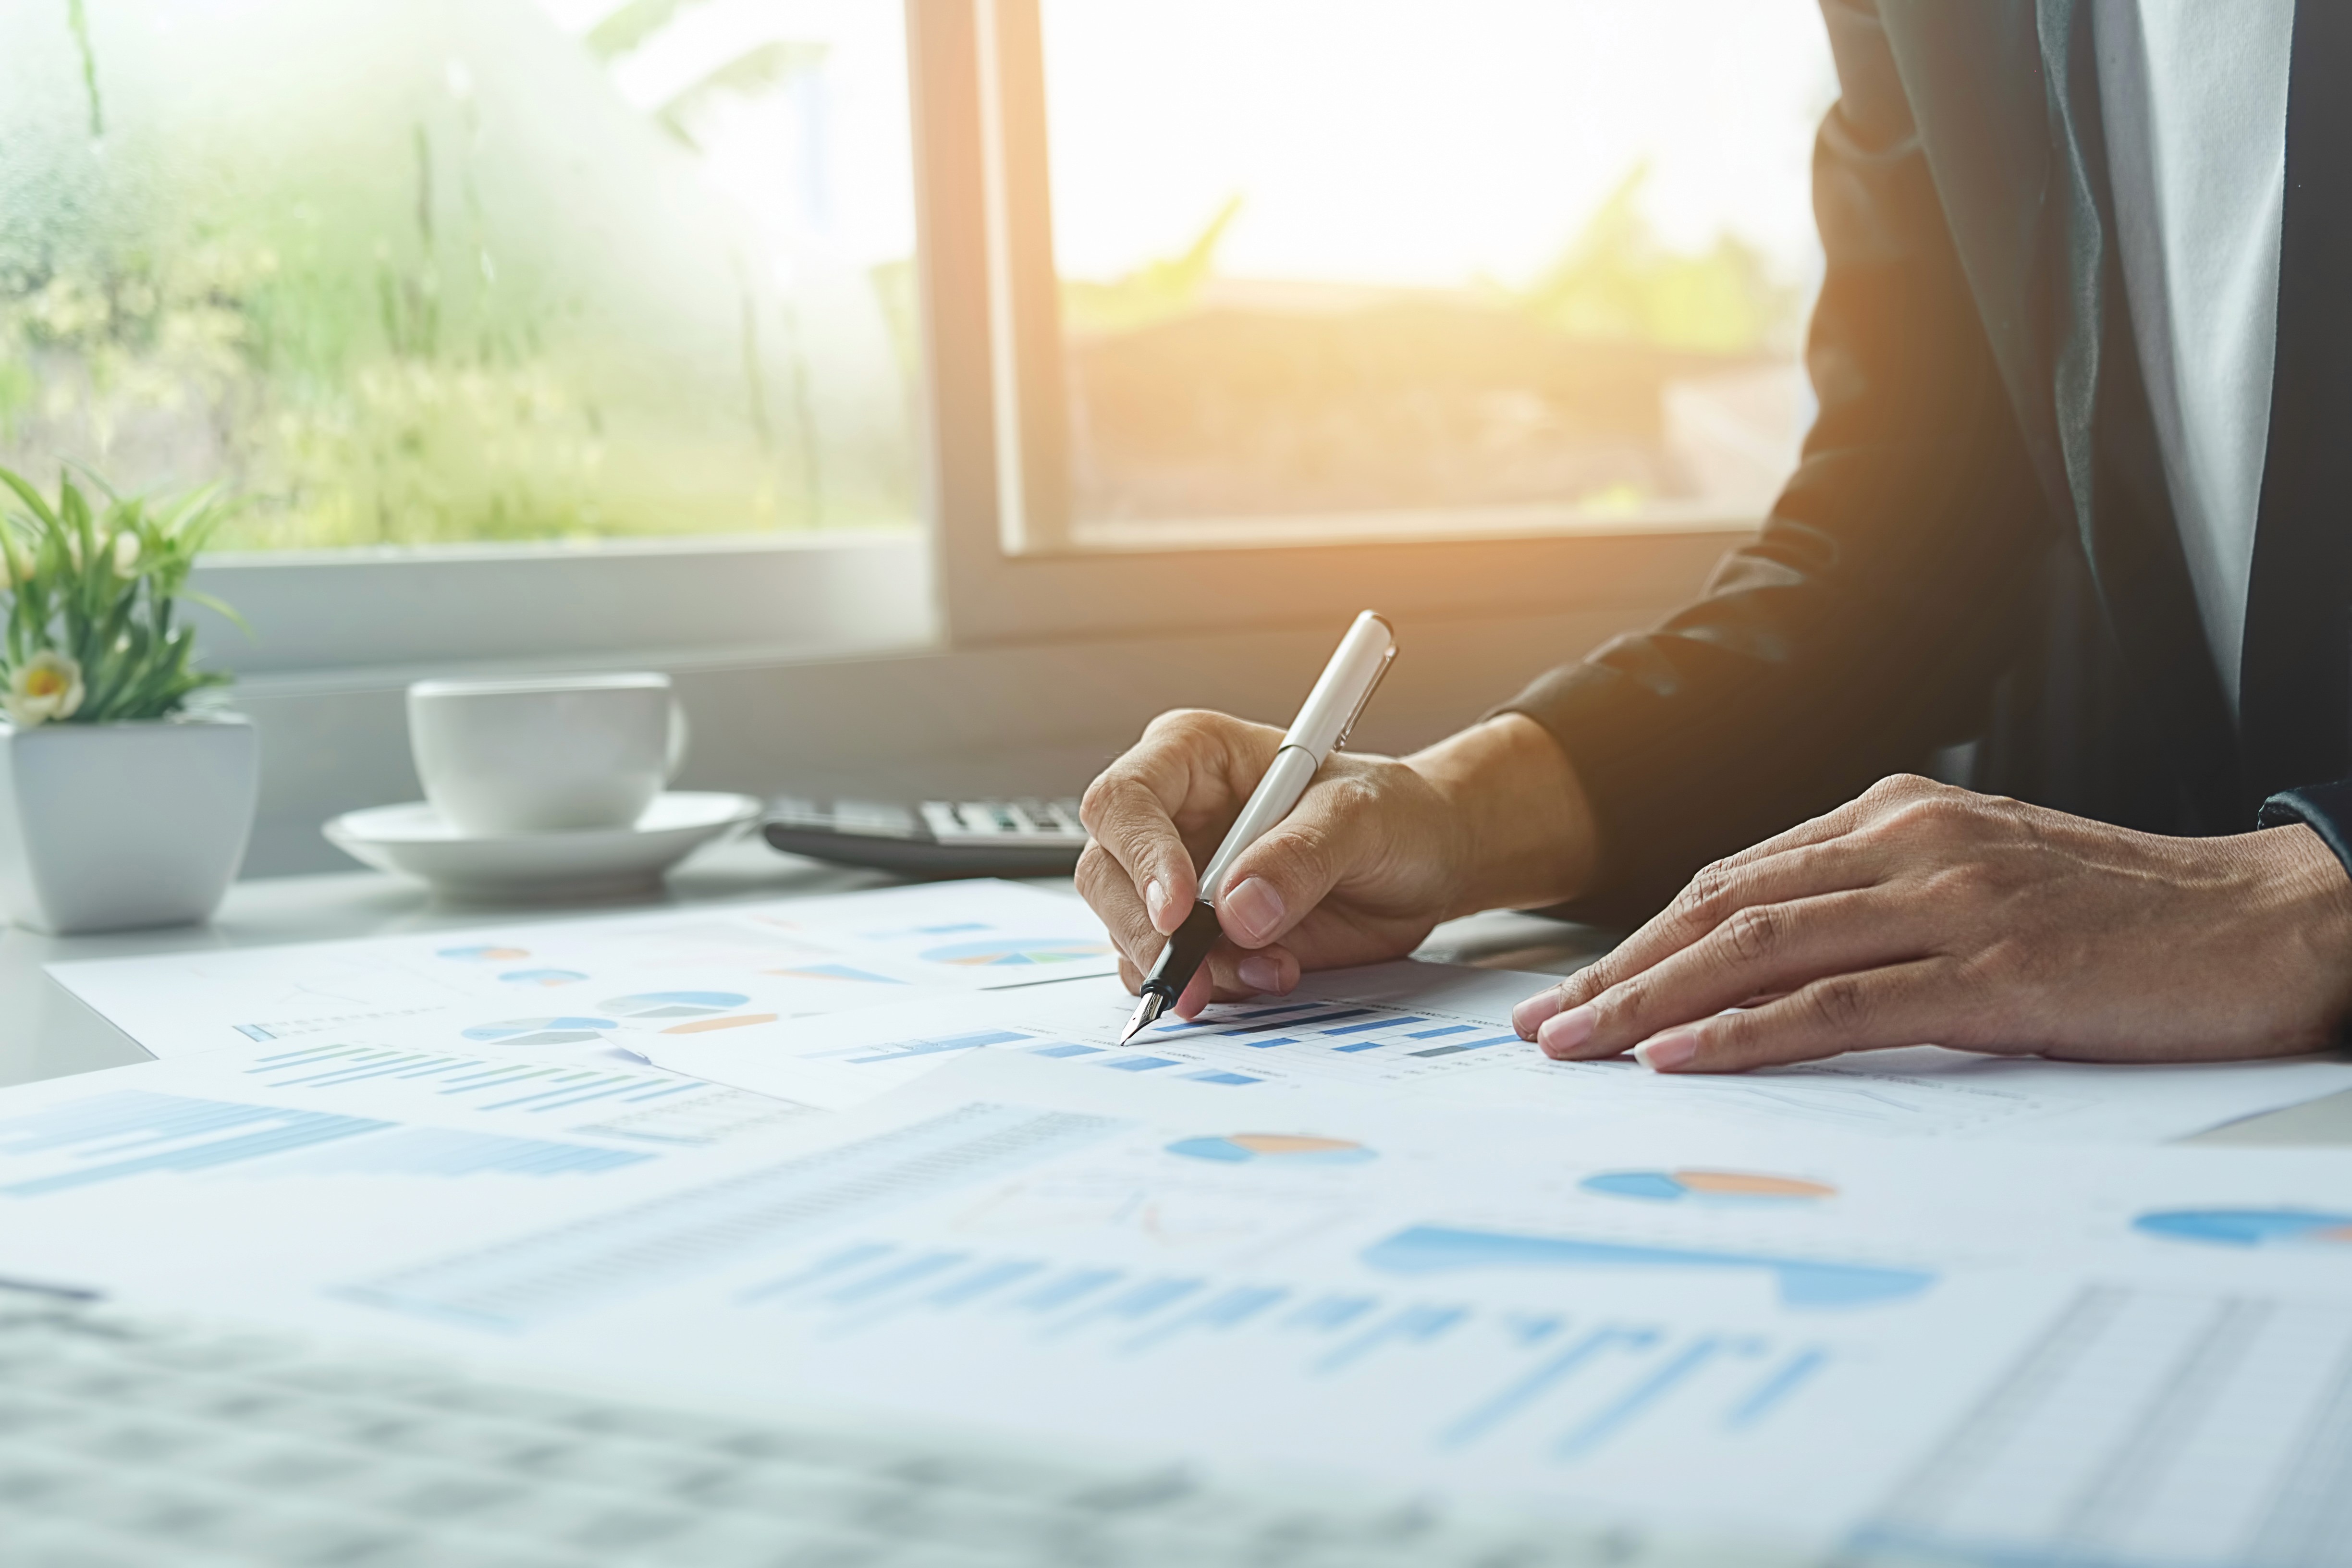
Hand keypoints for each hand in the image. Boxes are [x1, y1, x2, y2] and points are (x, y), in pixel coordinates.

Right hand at [1078, 710, 1594, 1016]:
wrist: (1424, 864)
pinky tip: (1266, 975)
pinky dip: (1207, 988)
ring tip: (1270, 968)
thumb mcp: (1362, 815)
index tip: (1181, 908)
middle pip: (1107, 874)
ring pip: (1128, 932)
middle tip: (1201, 970)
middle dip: (1149, 932)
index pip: (1126, 800)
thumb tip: (1237, 909)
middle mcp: (1170, 818)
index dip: (1141, 855)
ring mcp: (1177, 881)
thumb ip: (1302, 854)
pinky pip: (1167, 972)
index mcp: (1192, 758)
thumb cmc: (1392, 813)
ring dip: (1187, 968)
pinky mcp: (1196, 935)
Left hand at [1512, 774, 2351, 1070]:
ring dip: (1650, 1001)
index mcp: (1897, 817)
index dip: (1641, 936)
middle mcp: (1907, 843)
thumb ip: (1880, 906)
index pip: (1733, 879)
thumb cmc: (2122, 919)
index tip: (1577, 987)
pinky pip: (1836, 1004)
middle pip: (1720, 907)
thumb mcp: (1979, 886)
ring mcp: (1947, 902)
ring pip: (1757, 948)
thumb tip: (1772, 967)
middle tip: (1543, 1027)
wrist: (2268, 924)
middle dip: (1617, 969)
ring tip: (1577, 1047)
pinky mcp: (1991, 971)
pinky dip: (1742, 1034)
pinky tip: (1676, 1059)